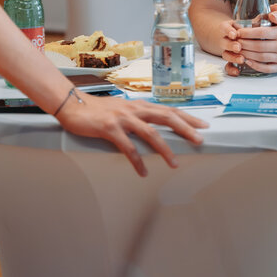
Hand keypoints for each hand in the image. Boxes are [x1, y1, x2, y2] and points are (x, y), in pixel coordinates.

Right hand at [54, 92, 207, 176]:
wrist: (73, 105)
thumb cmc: (98, 110)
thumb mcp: (123, 110)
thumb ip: (139, 116)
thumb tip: (155, 127)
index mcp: (140, 105)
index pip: (169, 110)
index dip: (187, 117)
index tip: (203, 125)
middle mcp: (135, 109)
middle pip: (166, 117)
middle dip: (185, 129)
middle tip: (200, 140)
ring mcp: (123, 118)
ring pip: (150, 133)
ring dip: (164, 149)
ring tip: (174, 163)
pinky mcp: (110, 128)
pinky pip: (128, 147)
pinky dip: (137, 161)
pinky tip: (143, 171)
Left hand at [221, 3, 276, 74]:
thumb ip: (276, 14)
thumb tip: (272, 12)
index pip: (262, 33)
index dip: (248, 33)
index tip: (238, 32)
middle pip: (259, 46)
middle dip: (244, 44)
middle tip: (235, 42)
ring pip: (261, 57)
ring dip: (247, 54)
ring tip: (238, 50)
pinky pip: (266, 68)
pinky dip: (255, 65)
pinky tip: (247, 61)